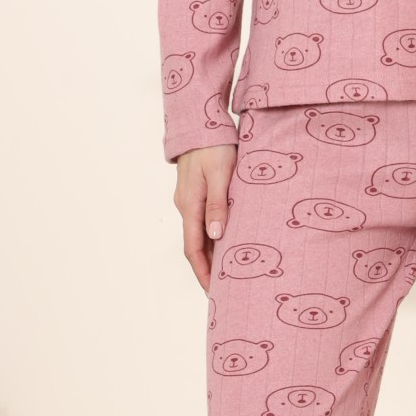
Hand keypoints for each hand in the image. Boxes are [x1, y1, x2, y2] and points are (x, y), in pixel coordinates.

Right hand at [173, 142, 238, 290]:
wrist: (200, 122)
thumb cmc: (214, 146)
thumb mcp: (220, 174)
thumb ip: (218, 204)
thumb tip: (216, 236)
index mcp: (190, 205)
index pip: (193, 249)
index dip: (203, 273)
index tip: (213, 293)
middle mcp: (186, 206)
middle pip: (195, 246)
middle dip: (208, 270)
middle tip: (224, 291)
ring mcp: (189, 200)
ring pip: (200, 234)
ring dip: (212, 255)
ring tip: (229, 273)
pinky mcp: (196, 192)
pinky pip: (203, 222)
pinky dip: (214, 238)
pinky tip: (227, 243)